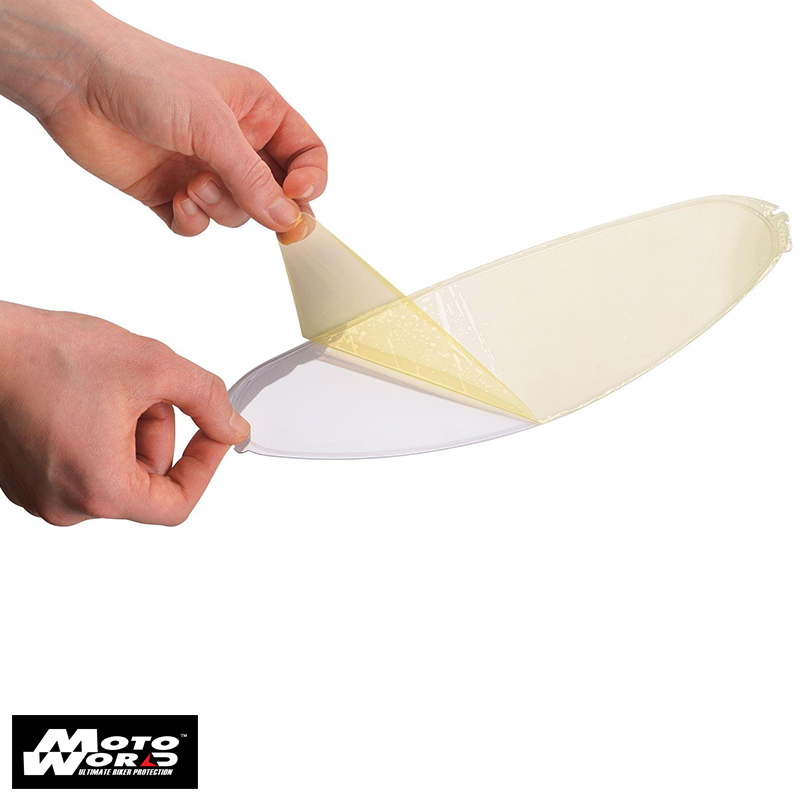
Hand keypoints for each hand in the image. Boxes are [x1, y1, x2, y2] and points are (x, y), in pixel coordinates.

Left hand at [0, 0, 326, 236]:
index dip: (310, 181)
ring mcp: (203, 169)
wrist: (75, 82)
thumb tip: (286, 219)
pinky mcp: (171, 192)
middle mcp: (235, 143)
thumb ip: (253, 178)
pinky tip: (177, 200)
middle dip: (264, 205)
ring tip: (194, 185)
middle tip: (260, 213)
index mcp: (257, 112)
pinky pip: (199, 225)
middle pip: (275, 193)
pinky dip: (193, 220)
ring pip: (237, 214)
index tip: (295, 198)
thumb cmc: (146, 78)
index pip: (307, 155)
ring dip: (220, 207)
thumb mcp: (213, 126)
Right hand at [0, 302, 249, 525]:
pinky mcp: (25, 478)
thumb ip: (208, 400)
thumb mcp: (153, 366)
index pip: (178, 504)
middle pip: (147, 479)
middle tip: (143, 388)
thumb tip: (233, 426)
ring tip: (106, 387)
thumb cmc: (47, 353)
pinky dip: (98, 432)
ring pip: (117, 468)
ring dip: (129, 427)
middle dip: (157, 429)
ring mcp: (40, 494)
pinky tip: (81, 397)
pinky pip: (84, 463)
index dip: (205, 467)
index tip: (213, 435)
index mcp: (99, 491)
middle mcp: (65, 505)